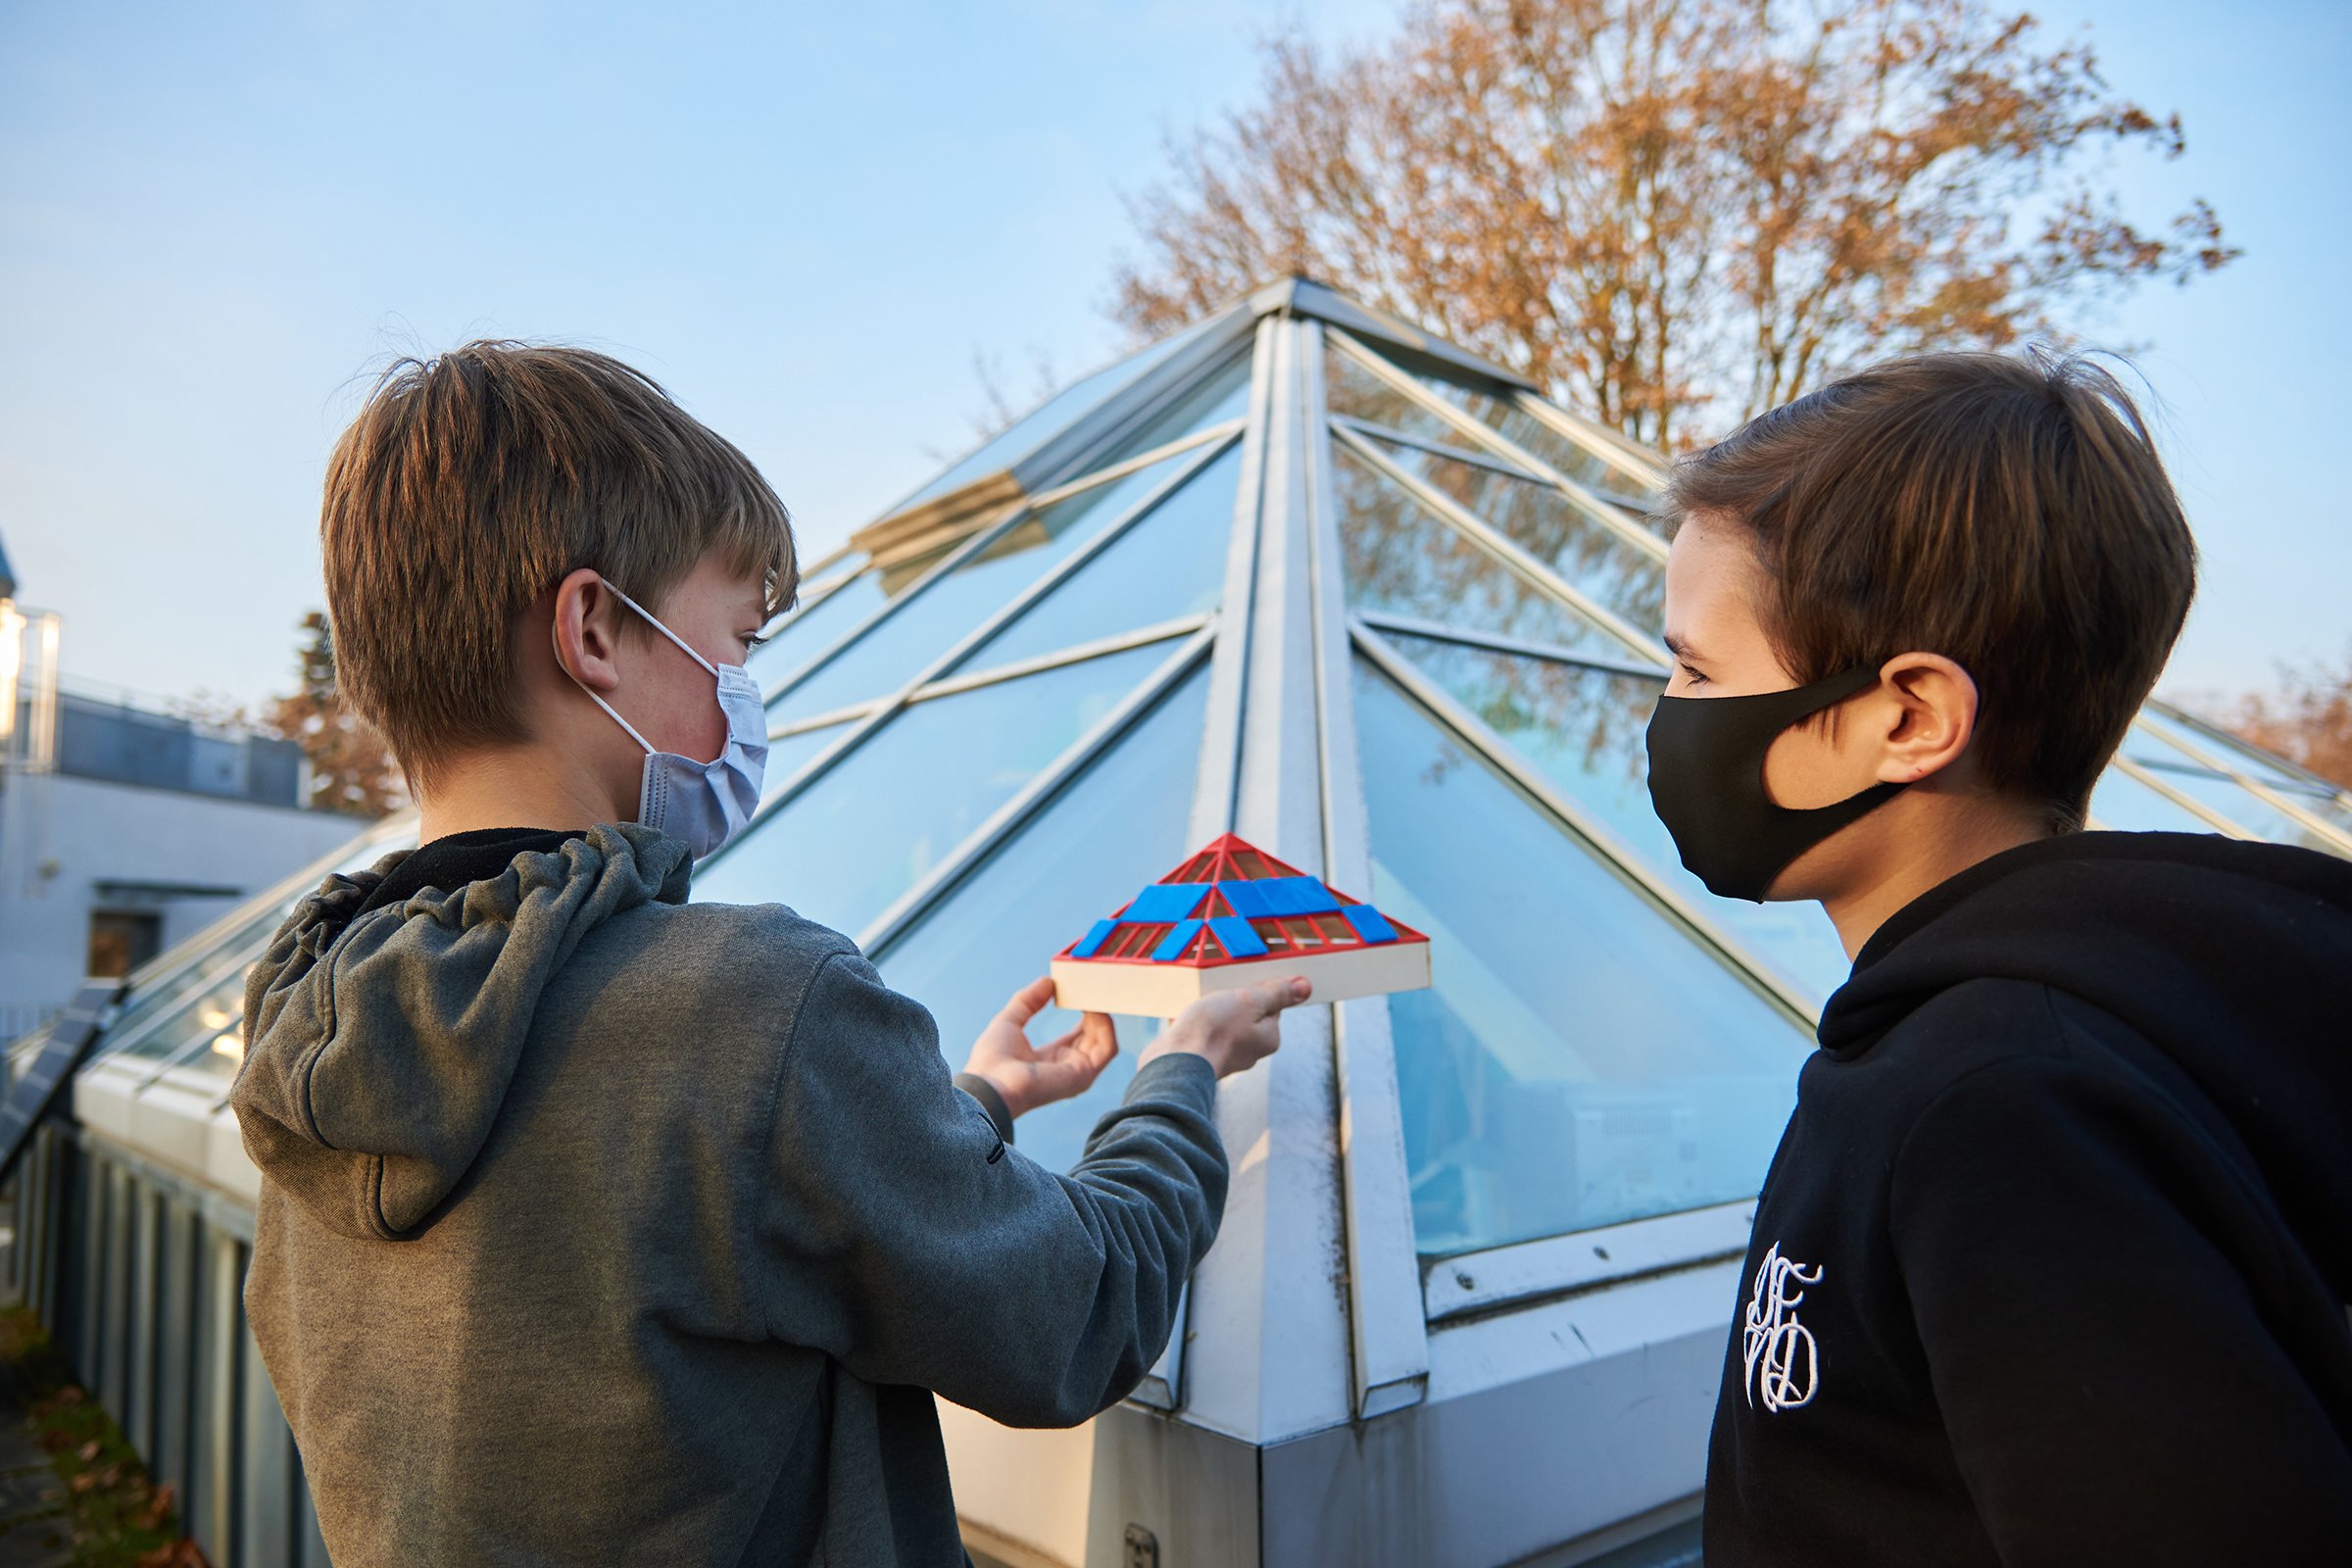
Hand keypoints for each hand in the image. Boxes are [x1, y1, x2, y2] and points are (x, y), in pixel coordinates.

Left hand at [961, 976, 1118, 1119]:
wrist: (990, 1084)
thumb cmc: (993, 1060)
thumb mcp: (1010, 1020)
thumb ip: (1028, 1000)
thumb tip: (1047, 980)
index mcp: (1050, 1058)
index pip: (1079, 1035)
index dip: (1084, 1012)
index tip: (1083, 991)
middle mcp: (1068, 1067)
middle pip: (1095, 1037)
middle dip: (1097, 1011)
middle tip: (1094, 987)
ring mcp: (1078, 1073)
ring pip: (1104, 1040)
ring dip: (1102, 1015)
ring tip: (1095, 994)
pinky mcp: (1083, 1075)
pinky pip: (1107, 1048)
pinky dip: (1106, 1027)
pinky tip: (1094, 1008)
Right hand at [1140, 975, 1310, 1079]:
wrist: (1174, 1061)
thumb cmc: (1214, 1030)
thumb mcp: (1249, 1001)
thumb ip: (1277, 994)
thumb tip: (1306, 986)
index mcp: (1268, 1037)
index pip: (1269, 1003)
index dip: (1254, 989)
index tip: (1238, 984)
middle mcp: (1251, 1050)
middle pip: (1246, 1013)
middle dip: (1232, 999)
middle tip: (1216, 992)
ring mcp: (1226, 1056)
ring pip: (1224, 1022)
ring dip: (1212, 1009)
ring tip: (1200, 1004)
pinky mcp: (1204, 1057)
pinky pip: (1205, 1033)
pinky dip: (1197, 1023)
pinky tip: (1187, 1018)